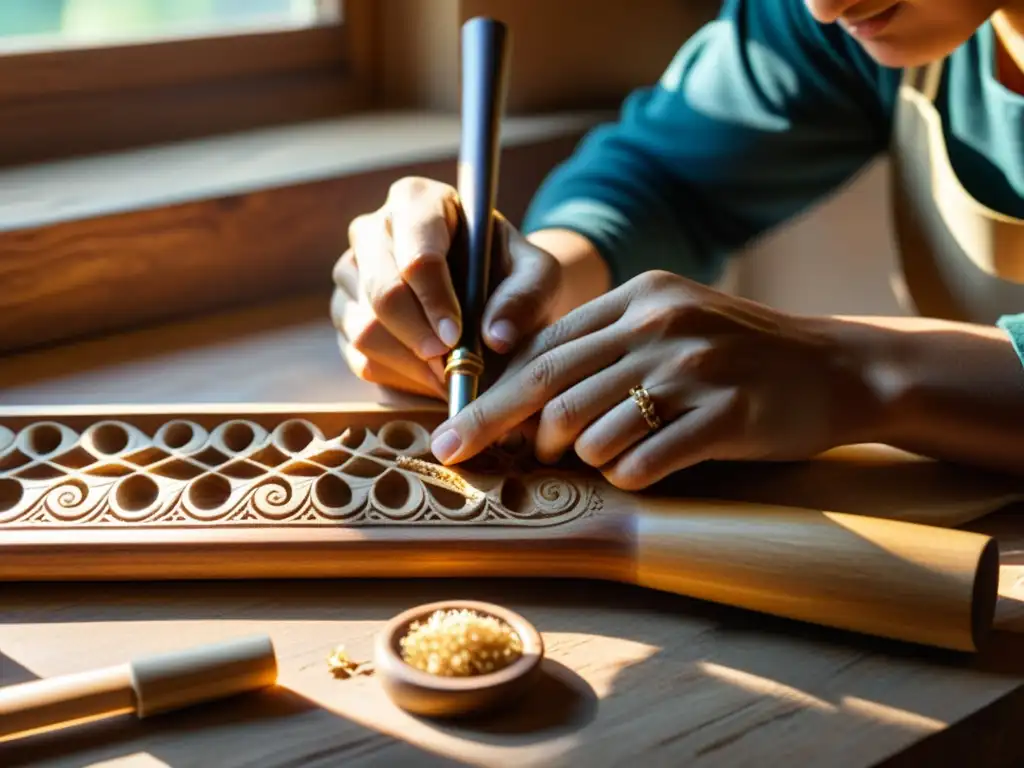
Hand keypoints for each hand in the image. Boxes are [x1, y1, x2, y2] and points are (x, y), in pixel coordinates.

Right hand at [331, 177, 561, 398]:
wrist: (488, 294)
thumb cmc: (509, 273)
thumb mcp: (537, 275)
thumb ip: (527, 296)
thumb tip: (496, 336)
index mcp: (416, 201)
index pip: (417, 254)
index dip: (436, 300)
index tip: (458, 336)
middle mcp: (372, 230)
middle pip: (383, 292)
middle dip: (420, 337)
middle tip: (452, 364)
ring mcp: (351, 274)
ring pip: (364, 329)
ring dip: (410, 363)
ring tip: (450, 373)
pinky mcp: (345, 314)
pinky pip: (359, 357)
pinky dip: (398, 377)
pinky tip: (431, 376)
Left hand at [428, 270, 881, 489]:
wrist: (838, 367)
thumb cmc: (740, 352)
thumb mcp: (671, 322)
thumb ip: (604, 346)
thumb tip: (525, 394)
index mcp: (640, 297)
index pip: (543, 348)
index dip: (491, 393)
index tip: (454, 430)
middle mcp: (660, 326)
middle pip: (550, 388)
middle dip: (498, 429)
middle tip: (473, 458)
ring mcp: (694, 370)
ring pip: (590, 429)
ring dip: (577, 456)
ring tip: (595, 456)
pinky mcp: (725, 417)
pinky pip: (643, 461)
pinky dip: (625, 475)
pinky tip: (638, 470)